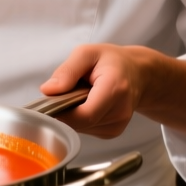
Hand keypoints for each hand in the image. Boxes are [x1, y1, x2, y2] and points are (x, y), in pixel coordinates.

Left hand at [40, 44, 185, 139]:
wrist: (137, 74)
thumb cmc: (112, 62)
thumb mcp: (87, 53)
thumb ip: (67, 70)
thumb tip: (48, 90)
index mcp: (115, 88)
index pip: (84, 115)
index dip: (62, 113)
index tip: (49, 103)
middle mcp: (120, 111)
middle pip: (80, 123)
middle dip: (65, 111)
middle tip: (65, 93)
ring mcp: (118, 125)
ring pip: (81, 128)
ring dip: (73, 114)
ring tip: (80, 95)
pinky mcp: (113, 132)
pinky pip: (86, 130)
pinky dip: (80, 118)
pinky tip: (87, 104)